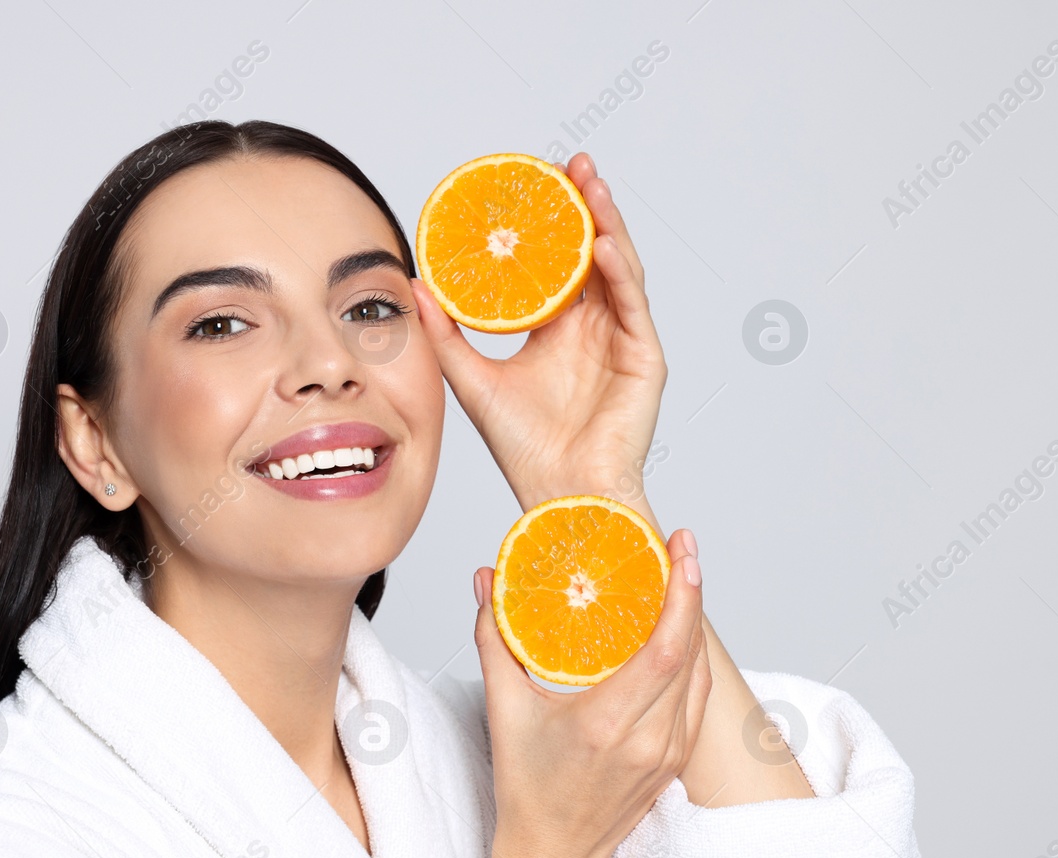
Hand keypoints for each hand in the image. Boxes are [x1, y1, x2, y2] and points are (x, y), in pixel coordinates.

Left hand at [413, 152, 664, 511]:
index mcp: (559, 330)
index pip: (558, 262)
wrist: (558, 493)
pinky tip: (602, 244)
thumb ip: (446, 333)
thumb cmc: (524, 449)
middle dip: (585, 205)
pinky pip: (633, 306)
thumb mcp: (472, 378)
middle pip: (592, 252)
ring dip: (607, 224)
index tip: (533, 183)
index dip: (551, 222)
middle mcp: (594, 328)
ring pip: (618, 268)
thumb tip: (412, 286)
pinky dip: (618, 273)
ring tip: (590, 186)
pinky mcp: (645, 360)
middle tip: (570, 165)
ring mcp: (623, 341)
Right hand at [470, 530, 710, 857]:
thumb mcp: (504, 710)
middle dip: (692, 592)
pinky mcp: (677, 759)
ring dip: (695, 622)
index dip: (682, 595)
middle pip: (690, 652)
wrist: (554, 855)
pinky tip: (680, 629)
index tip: (681, 552)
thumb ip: (494, 638)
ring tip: (682, 577)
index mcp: (607, 725)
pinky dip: (692, 657)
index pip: (665, 649)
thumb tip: (487, 580)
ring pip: (700, 673)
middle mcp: (648, 739)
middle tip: (683, 547)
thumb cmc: (528, 788)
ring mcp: (669, 752)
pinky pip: (697, 696)